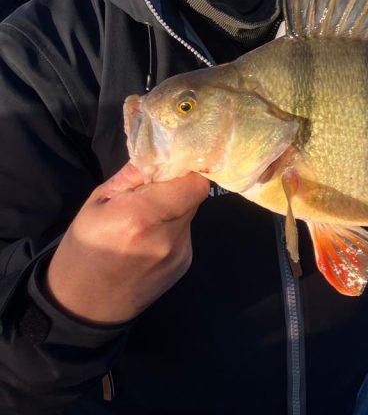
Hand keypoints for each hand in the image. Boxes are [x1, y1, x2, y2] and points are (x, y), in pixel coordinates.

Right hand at [45, 162, 209, 324]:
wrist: (83, 308)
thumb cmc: (83, 249)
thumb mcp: (97, 203)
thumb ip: (133, 175)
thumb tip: (161, 149)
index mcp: (141, 217)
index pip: (193, 183)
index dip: (186, 170)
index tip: (171, 165)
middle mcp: (167, 237)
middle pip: (192, 195)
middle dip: (176, 187)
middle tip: (151, 191)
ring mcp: (179, 254)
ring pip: (189, 213)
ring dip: (173, 208)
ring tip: (145, 220)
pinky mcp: (185, 265)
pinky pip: (185, 232)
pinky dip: (172, 228)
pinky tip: (148, 240)